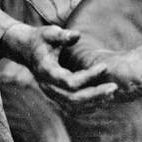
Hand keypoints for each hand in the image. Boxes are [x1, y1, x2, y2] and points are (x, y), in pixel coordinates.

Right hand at [0, 21, 117, 109]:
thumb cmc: (41, 39)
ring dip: (94, 103)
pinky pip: (73, 109)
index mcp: (47, 71)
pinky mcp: (56, 97)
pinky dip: (88, 107)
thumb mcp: (49, 32)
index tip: (104, 67)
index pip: (70, 81)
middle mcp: (48, 87)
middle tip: (114, 87)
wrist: (27, 50)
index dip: (88, 76)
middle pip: (73, 98)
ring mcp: (51, 94)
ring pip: (74, 107)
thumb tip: (76, 35)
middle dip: (95, 94)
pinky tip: (103, 100)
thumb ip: (61, 35)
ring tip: (112, 95)